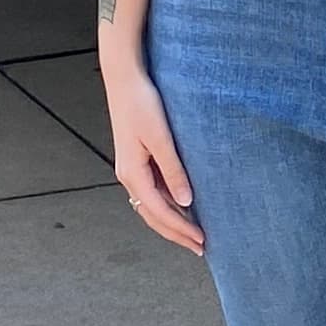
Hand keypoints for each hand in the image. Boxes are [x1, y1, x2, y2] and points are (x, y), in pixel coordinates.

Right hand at [105, 53, 202, 251]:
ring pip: (151, 205)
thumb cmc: (141, 102)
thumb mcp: (161, 137)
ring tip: (193, 233)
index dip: (181, 229)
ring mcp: (130, 168)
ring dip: (171, 221)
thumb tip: (186, 202)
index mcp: (132, 173)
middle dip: (176, 233)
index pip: (160, 212)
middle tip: (200, 247)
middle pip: (153, 215)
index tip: (201, 241)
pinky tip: (182, 206)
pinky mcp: (136, 159)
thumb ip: (174, 170)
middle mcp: (128, 175)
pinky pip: (152, 191)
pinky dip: (167, 205)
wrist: (124, 78)